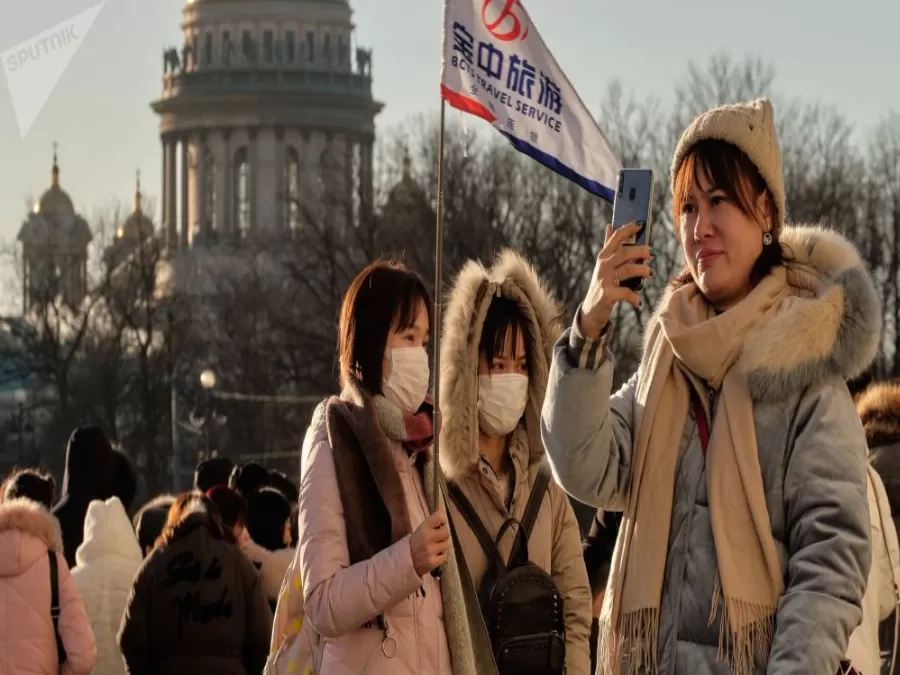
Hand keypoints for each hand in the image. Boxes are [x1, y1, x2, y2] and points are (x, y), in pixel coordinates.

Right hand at [409, 509, 449, 575]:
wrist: (404, 560)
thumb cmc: (415, 542)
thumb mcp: (420, 529)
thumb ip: (432, 522)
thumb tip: (444, 515)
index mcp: (423, 528)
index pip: (439, 517)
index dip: (442, 520)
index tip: (440, 524)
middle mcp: (427, 538)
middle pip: (446, 532)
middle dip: (443, 535)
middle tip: (438, 537)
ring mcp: (430, 550)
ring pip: (447, 545)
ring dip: (442, 546)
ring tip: (435, 547)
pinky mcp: (432, 562)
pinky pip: (444, 556)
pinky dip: (441, 556)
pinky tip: (434, 555)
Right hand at [579, 223, 652, 337]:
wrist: (591, 310)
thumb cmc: (602, 285)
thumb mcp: (603, 264)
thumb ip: (608, 246)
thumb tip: (610, 225)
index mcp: (604, 256)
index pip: (616, 237)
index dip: (629, 228)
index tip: (641, 224)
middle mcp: (603, 265)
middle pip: (624, 252)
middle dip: (641, 251)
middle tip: (653, 253)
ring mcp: (605, 280)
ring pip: (627, 270)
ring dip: (642, 271)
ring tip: (650, 274)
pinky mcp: (608, 294)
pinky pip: (626, 293)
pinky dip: (634, 297)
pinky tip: (638, 302)